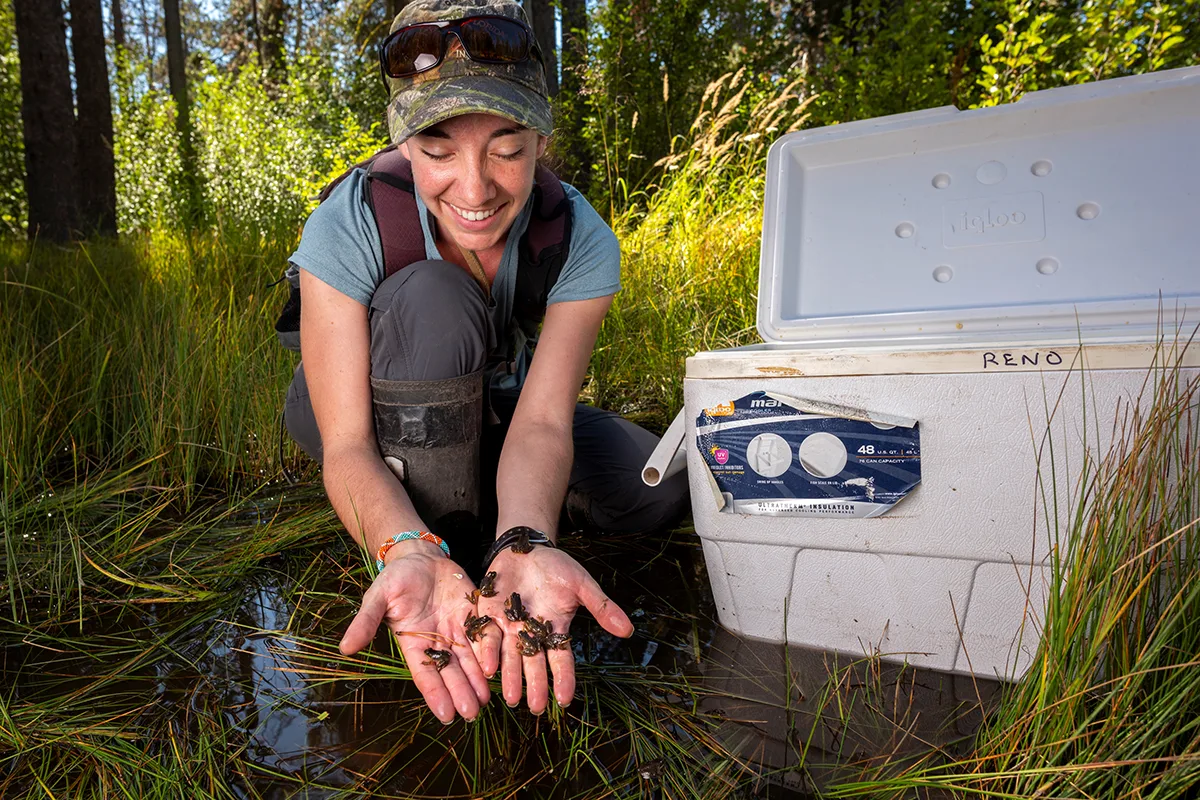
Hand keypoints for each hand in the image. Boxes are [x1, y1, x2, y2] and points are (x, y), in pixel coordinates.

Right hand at [339, 540, 490, 722]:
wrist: (419, 556)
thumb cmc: (395, 578)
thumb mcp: (377, 597)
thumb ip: (365, 622)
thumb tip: (345, 649)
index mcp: (413, 643)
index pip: (425, 674)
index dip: (435, 694)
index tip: (445, 715)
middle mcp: (436, 642)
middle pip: (451, 672)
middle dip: (461, 692)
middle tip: (471, 714)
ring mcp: (456, 629)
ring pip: (469, 660)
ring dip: (478, 680)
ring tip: (486, 701)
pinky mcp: (472, 614)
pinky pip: (483, 634)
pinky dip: (491, 651)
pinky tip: (500, 668)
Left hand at [473, 546, 633, 713]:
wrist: (526, 548)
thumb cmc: (557, 567)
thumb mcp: (582, 585)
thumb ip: (602, 608)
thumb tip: (628, 630)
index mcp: (555, 629)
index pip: (561, 659)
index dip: (563, 679)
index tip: (565, 700)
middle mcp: (531, 633)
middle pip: (534, 664)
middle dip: (535, 685)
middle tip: (536, 707)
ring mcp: (509, 626)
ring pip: (509, 657)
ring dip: (510, 677)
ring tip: (511, 698)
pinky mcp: (488, 615)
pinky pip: (487, 636)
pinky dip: (488, 651)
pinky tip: (489, 667)